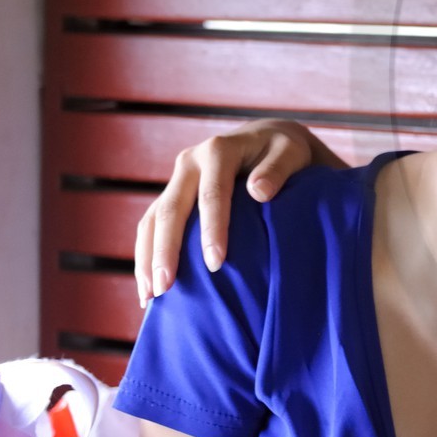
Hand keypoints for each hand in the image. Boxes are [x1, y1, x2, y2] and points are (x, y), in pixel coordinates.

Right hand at [134, 120, 326, 305]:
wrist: (266, 140)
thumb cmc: (284, 152)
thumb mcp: (290, 152)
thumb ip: (277, 169)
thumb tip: (259, 192)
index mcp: (218, 151)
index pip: (212, 193)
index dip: (212, 229)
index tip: (216, 263)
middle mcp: (190, 162)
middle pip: (171, 209)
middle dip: (166, 250)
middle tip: (166, 287)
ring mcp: (177, 180)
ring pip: (152, 220)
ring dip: (147, 258)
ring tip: (150, 296)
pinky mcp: (171, 195)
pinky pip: (151, 226)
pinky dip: (146, 255)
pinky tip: (148, 288)